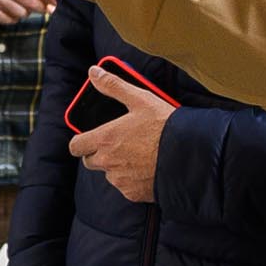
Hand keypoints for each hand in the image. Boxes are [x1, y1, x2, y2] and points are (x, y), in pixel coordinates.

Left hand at [67, 69, 176, 203]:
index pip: (75, 146)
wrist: (191, 155)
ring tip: (139, 154)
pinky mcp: (133, 193)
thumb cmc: (165, 126)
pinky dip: (133, 179)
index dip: (81, 141)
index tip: (91, 137)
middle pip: (90, 161)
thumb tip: (93, 73)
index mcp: (105, 139)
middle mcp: (108, 162)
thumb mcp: (140, 99)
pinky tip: (148, 168)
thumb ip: (113, 86)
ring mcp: (120, 180)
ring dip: (117, 166)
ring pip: (109, 174)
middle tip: (120, 143)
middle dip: (100, 153)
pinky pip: (126, 186)